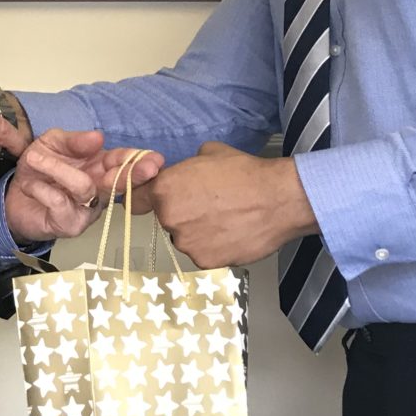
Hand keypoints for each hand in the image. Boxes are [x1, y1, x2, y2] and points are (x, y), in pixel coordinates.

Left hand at [5, 129, 162, 243]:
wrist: (12, 197)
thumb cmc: (38, 170)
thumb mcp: (52, 144)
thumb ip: (74, 140)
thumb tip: (98, 137)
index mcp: (99, 167)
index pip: (122, 162)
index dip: (138, 160)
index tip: (155, 159)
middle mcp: (98, 190)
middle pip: (119, 182)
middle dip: (133, 174)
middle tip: (148, 168)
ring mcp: (86, 210)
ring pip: (83, 186)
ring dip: (56, 168)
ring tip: (34, 159)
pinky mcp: (69, 225)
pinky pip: (59, 201)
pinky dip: (40, 187)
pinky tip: (30, 184)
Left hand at [138, 141, 317, 268]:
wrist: (278, 199)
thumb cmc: (245, 172)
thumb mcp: (208, 153)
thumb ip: (185, 167)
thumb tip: (184, 174)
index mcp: (164, 189)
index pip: (138, 200)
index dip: (148, 198)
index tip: (155, 200)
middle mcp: (170, 218)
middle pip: (166, 219)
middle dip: (182, 213)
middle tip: (208, 205)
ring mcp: (187, 243)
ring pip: (185, 238)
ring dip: (198, 231)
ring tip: (225, 218)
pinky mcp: (205, 261)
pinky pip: (203, 253)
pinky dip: (214, 246)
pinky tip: (232, 232)